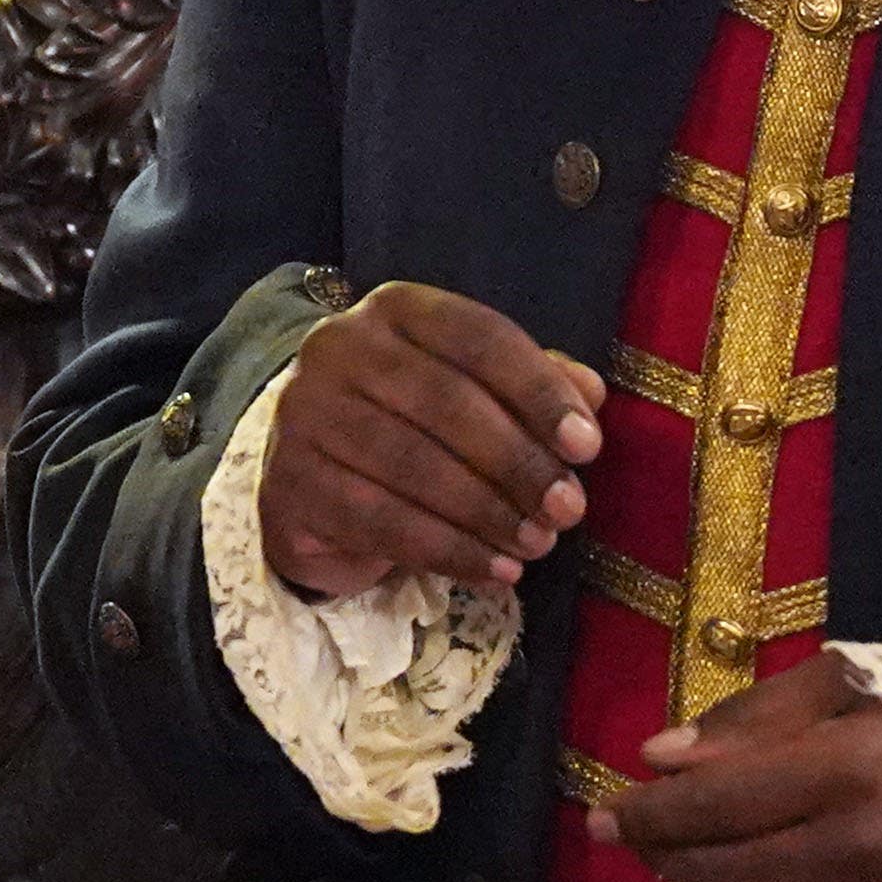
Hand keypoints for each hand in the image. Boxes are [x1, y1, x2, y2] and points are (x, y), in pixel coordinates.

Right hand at [259, 282, 602, 601]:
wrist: (310, 475)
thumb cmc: (409, 424)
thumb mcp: (471, 391)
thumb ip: (529, 386)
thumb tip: (591, 394)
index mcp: (395, 309)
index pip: (478, 337)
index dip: (539, 391)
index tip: (587, 446)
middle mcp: (339, 347)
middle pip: (446, 402)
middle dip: (518, 462)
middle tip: (569, 510)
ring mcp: (305, 413)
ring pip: (413, 466)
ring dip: (488, 514)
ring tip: (538, 545)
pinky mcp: (290, 481)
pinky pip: (381, 521)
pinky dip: (448, 552)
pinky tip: (495, 572)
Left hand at [603, 652, 881, 881]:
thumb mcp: (859, 682)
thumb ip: (758, 716)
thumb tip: (662, 758)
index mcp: (848, 771)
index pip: (714, 804)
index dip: (648, 812)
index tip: (602, 809)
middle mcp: (855, 852)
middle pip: (719, 866)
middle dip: (659, 849)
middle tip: (623, 829)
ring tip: (682, 852)